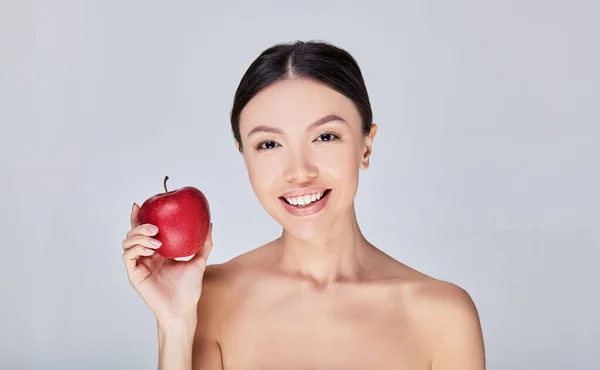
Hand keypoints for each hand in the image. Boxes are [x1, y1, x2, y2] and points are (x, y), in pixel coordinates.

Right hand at [122, 203, 212, 323]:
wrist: (184, 309)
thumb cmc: (190, 289)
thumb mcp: (199, 261)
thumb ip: (204, 243)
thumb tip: (210, 224)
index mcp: (157, 253)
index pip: (144, 231)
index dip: (139, 217)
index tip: (141, 204)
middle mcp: (145, 257)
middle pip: (133, 234)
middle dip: (140, 225)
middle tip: (155, 227)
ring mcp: (139, 266)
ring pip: (128, 243)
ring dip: (140, 237)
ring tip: (156, 240)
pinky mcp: (134, 275)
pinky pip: (129, 257)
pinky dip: (137, 248)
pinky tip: (151, 249)